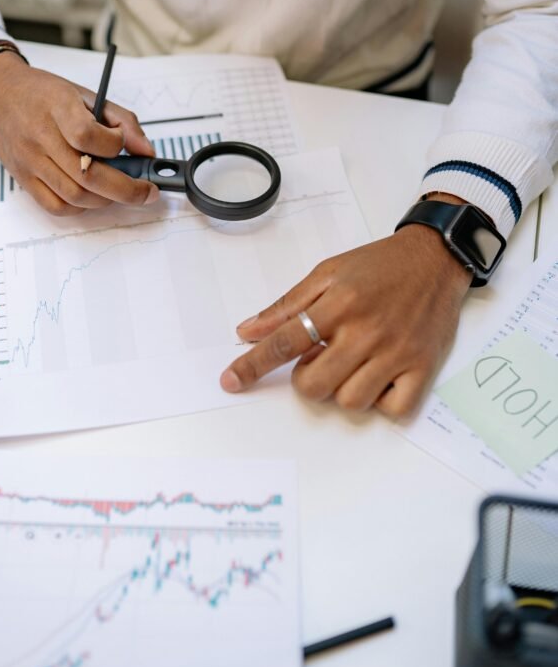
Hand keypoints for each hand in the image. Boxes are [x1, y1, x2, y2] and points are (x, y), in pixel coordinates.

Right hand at [0, 51, 158, 215]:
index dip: (115, 146)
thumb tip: (147, 152)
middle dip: (126, 190)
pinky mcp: (23, 179)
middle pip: (88, 176)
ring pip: (75, 196)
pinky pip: (56, 206)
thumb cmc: (44, 94)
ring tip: (118, 190)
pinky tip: (91, 195)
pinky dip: (80, 207)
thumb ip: (122, 121)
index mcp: (59, 108)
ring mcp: (30, 161)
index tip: (123, 143)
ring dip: (105, 200)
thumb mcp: (86, 95)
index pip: (88, 136)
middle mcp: (41, 137)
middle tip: (146, 191)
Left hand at [219, 225, 472, 417]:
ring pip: (350, 401)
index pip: (285, 341)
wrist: (436, 258)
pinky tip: (378, 379)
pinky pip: (393, 409)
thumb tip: (247, 331)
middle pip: (315, 384)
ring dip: (342, 390)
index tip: (231, 380)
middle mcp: (367, 330)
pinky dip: (381, 402)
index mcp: (339, 303)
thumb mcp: (328, 272)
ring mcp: (397, 352)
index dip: (253, 364)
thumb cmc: (380, 265)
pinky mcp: (424, 367)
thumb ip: (287, 305)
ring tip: (352, 365)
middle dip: (307, 379)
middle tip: (319, 360)